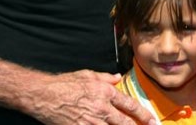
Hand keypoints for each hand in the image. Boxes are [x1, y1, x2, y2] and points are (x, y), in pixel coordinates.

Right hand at [28, 70, 154, 124]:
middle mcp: (101, 108)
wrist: (43, 95)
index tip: (152, 120)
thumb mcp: (87, 75)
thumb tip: (118, 78)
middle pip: (125, 123)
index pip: (129, 105)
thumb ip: (105, 77)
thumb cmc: (64, 83)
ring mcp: (91, 121)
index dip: (143, 114)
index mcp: (104, 92)